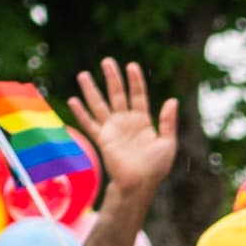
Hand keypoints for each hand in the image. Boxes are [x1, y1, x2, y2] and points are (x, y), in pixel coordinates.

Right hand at [67, 57, 177, 206]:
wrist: (139, 184)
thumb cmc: (155, 167)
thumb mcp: (167, 143)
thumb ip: (168, 122)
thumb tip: (172, 100)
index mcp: (143, 121)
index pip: (138, 95)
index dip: (135, 81)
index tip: (131, 65)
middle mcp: (126, 121)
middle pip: (117, 94)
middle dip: (112, 78)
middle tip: (106, 61)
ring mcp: (113, 129)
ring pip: (100, 104)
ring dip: (91, 90)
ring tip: (83, 74)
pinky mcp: (102, 139)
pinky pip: (89, 123)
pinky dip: (81, 113)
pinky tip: (73, 101)